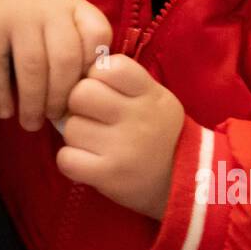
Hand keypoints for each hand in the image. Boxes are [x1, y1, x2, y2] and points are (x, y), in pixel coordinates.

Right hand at [0, 0, 111, 130]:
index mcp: (75, 7)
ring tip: (31, 124)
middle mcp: (50, 8)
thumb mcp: (64, 17)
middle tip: (56, 119)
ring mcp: (18, 16)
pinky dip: (1, 95)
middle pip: (64, 60)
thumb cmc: (35, 14)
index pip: (98, 37)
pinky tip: (5, 113)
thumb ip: (79, 48)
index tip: (86, 95)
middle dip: (61, 97)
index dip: (95, 70)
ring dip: (32, 102)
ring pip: (32, 67)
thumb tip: (88, 103)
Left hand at [55, 55, 185, 219]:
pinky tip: (87, 161)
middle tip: (94, 119)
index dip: (97, 76)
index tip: (105, 90)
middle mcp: (138, 118)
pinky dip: (71, 160)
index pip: (108, 67)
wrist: (184, 182)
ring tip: (96, 144)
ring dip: (77, 136)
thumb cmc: (159, 133)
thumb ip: (122, 82)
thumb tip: (75, 74)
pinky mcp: (109, 175)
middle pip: (81, 94)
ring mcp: (123, 148)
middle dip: (80, 106)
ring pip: (71, 127)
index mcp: (150, 94)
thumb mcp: (155, 98)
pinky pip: (66, 158)